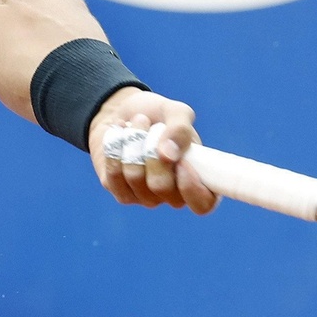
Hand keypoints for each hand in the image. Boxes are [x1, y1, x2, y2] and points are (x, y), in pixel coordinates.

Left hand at [88, 88, 218, 213]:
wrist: (125, 113)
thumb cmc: (157, 115)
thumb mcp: (175, 111)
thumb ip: (180, 129)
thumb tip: (168, 156)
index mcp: (198, 178)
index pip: (203, 204)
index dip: (191, 187)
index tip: (181, 161)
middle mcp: (174, 194)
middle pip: (161, 186)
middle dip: (151, 150)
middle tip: (153, 126)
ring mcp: (147, 197)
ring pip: (135, 178)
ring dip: (132, 142)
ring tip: (136, 123)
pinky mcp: (122, 193)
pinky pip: (113, 175)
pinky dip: (115, 148)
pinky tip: (119, 135)